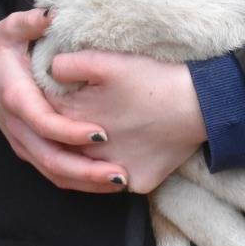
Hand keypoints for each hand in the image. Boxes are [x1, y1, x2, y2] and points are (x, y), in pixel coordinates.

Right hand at [0, 9, 128, 192]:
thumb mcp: (9, 29)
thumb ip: (30, 22)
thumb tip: (52, 13)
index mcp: (16, 98)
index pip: (44, 123)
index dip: (71, 132)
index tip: (101, 134)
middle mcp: (17, 126)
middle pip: (50, 158)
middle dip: (85, 171)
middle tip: (119, 174)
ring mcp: (21, 141)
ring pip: (51, 171)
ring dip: (84, 181)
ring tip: (120, 183)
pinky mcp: (27, 148)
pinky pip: (51, 171)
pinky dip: (77, 180)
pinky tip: (104, 181)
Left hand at [48, 50, 208, 193]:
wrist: (200, 105)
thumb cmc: (153, 80)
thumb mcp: (108, 62)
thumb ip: (70, 65)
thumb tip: (49, 70)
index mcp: (75, 121)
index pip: (44, 116)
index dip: (48, 102)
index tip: (61, 91)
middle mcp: (88, 154)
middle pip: (62, 148)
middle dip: (62, 134)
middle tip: (81, 116)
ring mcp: (114, 173)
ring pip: (86, 172)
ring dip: (85, 160)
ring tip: (96, 139)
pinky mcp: (138, 182)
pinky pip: (120, 181)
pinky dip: (116, 170)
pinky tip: (123, 154)